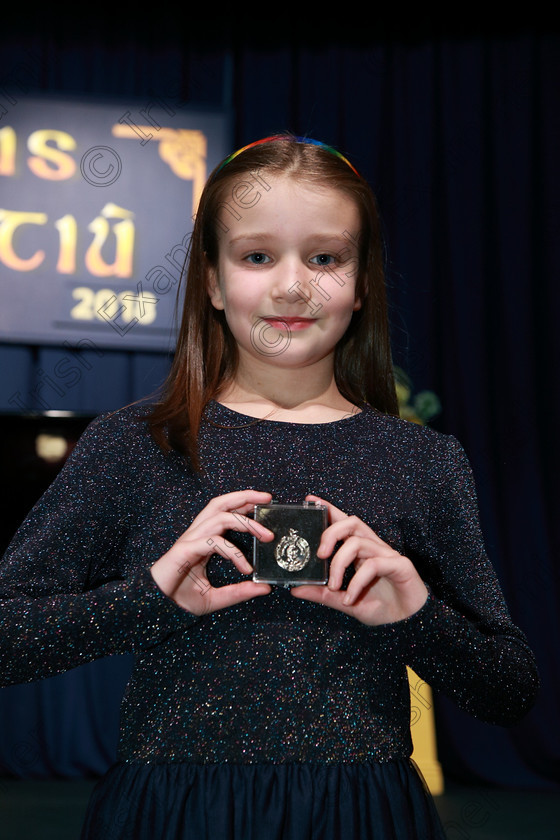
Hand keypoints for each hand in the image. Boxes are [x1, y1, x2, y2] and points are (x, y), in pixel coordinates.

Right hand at [150, 490, 273, 614]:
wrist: (157, 608)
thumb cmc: (180, 598)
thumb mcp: (216, 597)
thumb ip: (239, 592)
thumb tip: (263, 588)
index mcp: (204, 539)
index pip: (225, 512)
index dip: (244, 504)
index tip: (266, 504)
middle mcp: (198, 534)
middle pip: (221, 503)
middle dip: (245, 497)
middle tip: (268, 498)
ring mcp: (190, 541)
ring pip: (219, 517)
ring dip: (245, 522)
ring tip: (265, 535)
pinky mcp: (185, 550)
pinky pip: (213, 542)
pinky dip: (232, 552)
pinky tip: (244, 567)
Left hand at [291, 495, 427, 625]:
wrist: (409, 625)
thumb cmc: (381, 608)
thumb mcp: (345, 601)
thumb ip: (323, 594)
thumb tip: (295, 589)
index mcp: (361, 551)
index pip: (343, 523)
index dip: (329, 510)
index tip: (310, 500)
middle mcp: (374, 548)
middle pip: (351, 523)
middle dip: (331, 533)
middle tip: (319, 555)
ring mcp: (388, 555)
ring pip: (358, 542)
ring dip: (340, 563)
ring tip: (334, 586)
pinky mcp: (400, 565)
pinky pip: (373, 564)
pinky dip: (356, 582)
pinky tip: (350, 599)